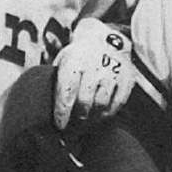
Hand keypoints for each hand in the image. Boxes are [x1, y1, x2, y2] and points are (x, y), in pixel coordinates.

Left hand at [52, 18, 133, 134]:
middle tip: (71, 132)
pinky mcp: (127, 78)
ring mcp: (113, 72)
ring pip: (102, 105)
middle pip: (85, 102)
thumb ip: (56, 82)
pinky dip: (107, 114)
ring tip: (84, 127)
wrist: (104, 38)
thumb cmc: (77, 57)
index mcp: (74, 61)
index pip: (66, 92)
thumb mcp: (63, 62)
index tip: (59, 126)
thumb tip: (43, 110)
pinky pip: (118, 103)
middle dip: (76, 120)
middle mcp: (95, 66)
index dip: (62, 113)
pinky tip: (99, 118)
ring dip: (92, 120)